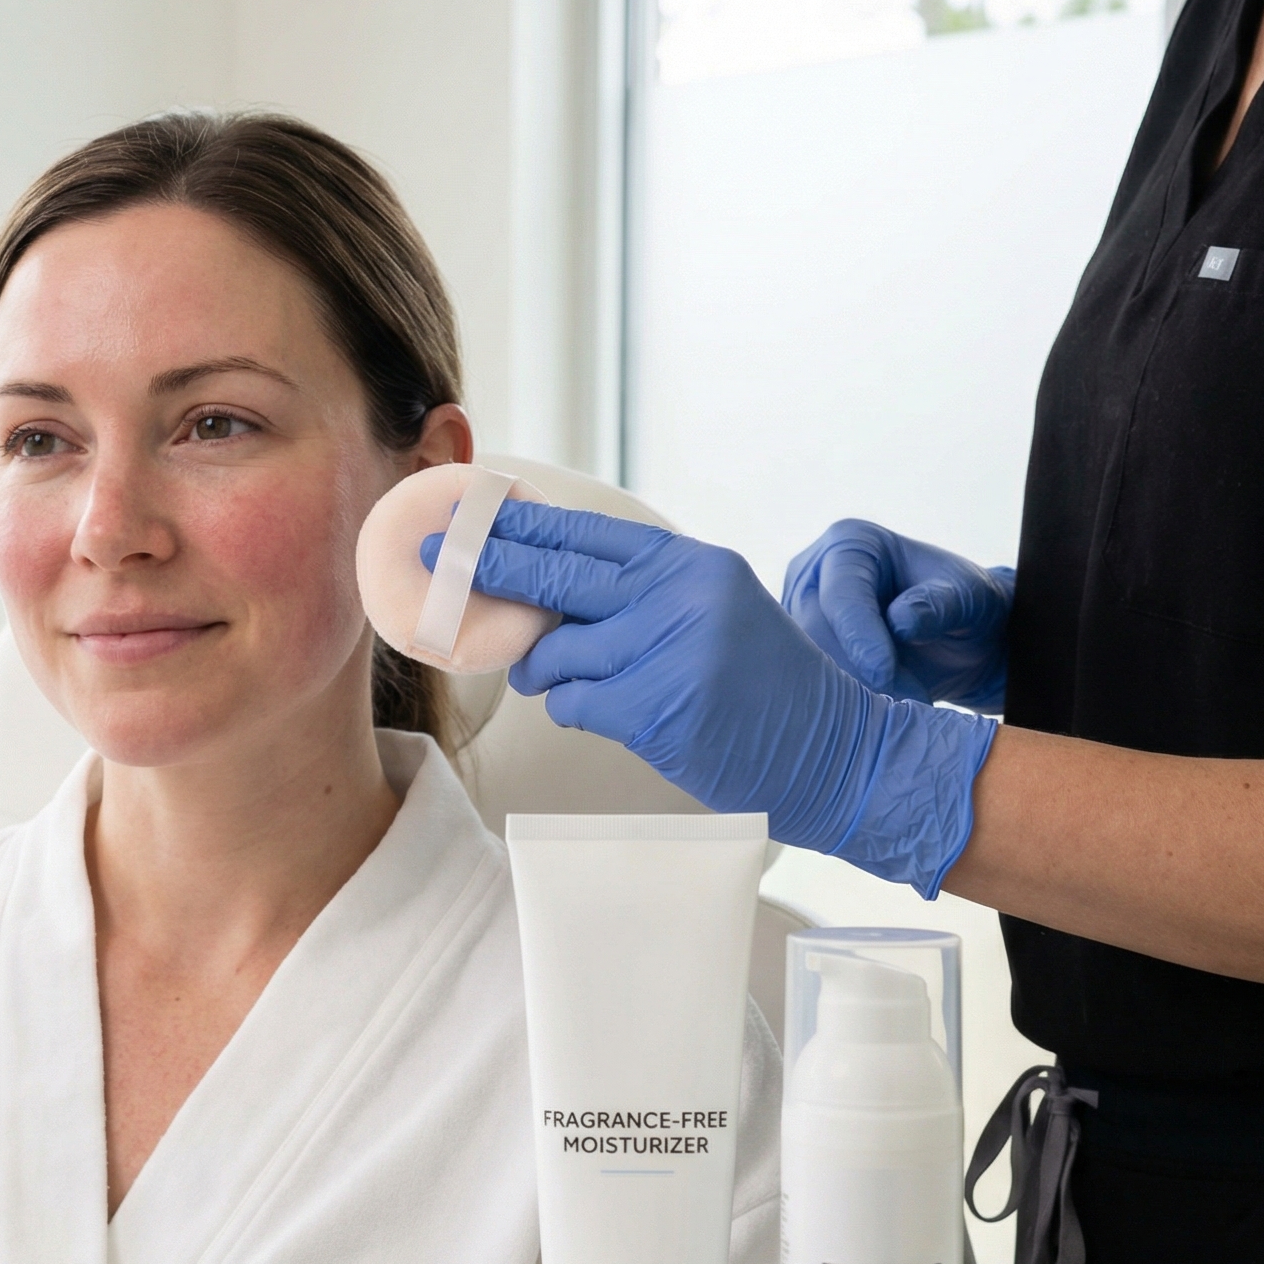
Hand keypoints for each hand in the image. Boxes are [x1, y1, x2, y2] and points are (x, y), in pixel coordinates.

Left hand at [422, 502, 995, 895]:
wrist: (828, 749)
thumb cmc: (756, 686)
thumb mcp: (707, 612)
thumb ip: (635, 593)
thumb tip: (536, 583)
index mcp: (688, 564)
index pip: (584, 533)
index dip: (518, 524)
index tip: (463, 514)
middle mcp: (680, 596)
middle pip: (556, 576)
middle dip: (487, 568)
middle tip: (435, 559)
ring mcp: (670, 652)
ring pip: (557, 651)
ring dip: (543, 669)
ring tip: (559, 677)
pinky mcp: (657, 709)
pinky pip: (574, 703)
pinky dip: (573, 709)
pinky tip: (601, 712)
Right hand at [780, 519, 1014, 712]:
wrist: (958, 638)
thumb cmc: (964, 603)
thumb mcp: (969, 595)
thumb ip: (939, 603)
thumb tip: (901, 621)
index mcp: (850, 543)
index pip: (842, 595)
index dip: (860, 637)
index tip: (885, 674)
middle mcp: (813, 575)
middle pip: (815, 633)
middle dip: (860, 672)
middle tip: (911, 698)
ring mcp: (801, 615)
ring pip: (809, 665)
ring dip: (855, 691)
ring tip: (906, 702)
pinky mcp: (802, 652)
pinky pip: (814, 684)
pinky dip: (848, 701)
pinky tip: (884, 708)